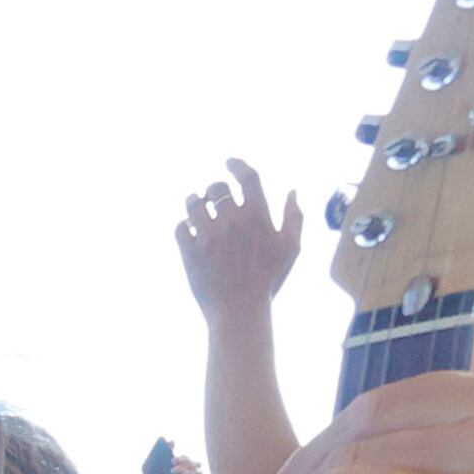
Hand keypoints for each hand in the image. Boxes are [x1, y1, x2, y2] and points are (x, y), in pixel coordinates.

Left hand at [175, 158, 292, 317]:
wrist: (239, 311)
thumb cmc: (267, 280)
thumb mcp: (290, 248)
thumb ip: (294, 217)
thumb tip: (292, 192)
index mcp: (258, 216)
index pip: (247, 177)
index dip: (237, 164)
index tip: (229, 162)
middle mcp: (232, 221)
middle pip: (217, 188)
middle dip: (215, 190)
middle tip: (214, 197)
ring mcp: (208, 236)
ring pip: (193, 204)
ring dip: (194, 202)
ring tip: (197, 208)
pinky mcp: (189, 252)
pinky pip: (179, 227)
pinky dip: (183, 226)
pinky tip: (189, 230)